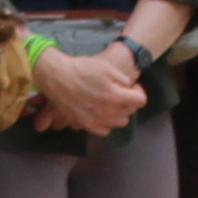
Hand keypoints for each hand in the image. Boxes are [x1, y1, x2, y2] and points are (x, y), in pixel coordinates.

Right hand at [28, 39, 148, 135]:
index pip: (140, 101)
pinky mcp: (86, 125)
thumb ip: (124, 79)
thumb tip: (130, 88)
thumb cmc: (82, 68)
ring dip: (118, 113)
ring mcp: (97, 121)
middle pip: (130, 112)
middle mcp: (108, 112)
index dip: (138, 92)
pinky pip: (104, 130)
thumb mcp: (107, 66)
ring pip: (119, 123)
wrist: (57, 77)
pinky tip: (100, 113)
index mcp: (116, 96)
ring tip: (110, 103)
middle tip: (119, 93)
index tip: (131, 87)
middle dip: (128, 102)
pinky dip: (106, 123)